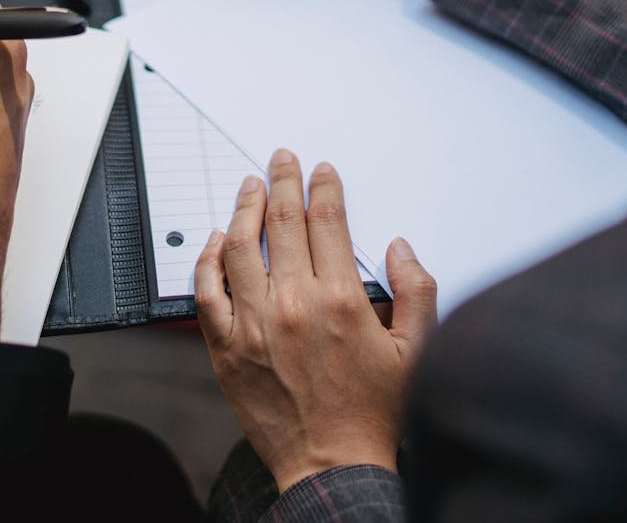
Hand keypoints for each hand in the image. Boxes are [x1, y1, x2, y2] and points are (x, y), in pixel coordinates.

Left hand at [195, 149, 437, 491]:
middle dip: (283, 181)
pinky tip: (216, 239)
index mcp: (341, 300)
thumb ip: (417, 290)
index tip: (322, 171)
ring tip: (249, 186)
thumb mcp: (419, 350)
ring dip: (245, 208)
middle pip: (284, 222)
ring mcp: (255, 325)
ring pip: (241, 246)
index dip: (324, 187)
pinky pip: (208, 291)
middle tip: (281, 160)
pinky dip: (208, 259)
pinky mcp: (227, 348)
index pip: (328, 221)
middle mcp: (294, 304)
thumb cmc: (374, 413)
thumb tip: (398, 246)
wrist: (332, 466)